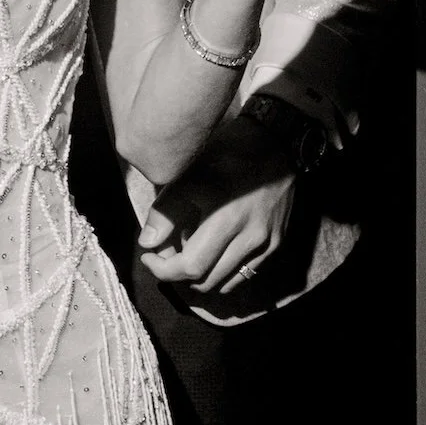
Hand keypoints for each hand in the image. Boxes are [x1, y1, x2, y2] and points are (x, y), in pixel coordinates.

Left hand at [137, 112, 304, 299]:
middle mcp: (251, 238)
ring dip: (202, 277)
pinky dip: (224, 272)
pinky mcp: (277, 243)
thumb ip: (165, 211)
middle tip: (165, 255)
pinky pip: (246, 273)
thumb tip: (148, 243)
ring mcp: (267, 243)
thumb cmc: (228, 153)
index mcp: (226, 220)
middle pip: (207, 280)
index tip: (148, 258)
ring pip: (227, 283)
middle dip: (179, 275)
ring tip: (189, 254)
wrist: (276, 141)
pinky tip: (214, 253)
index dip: (164, 270)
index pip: (191, 266)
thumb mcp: (190, 175)